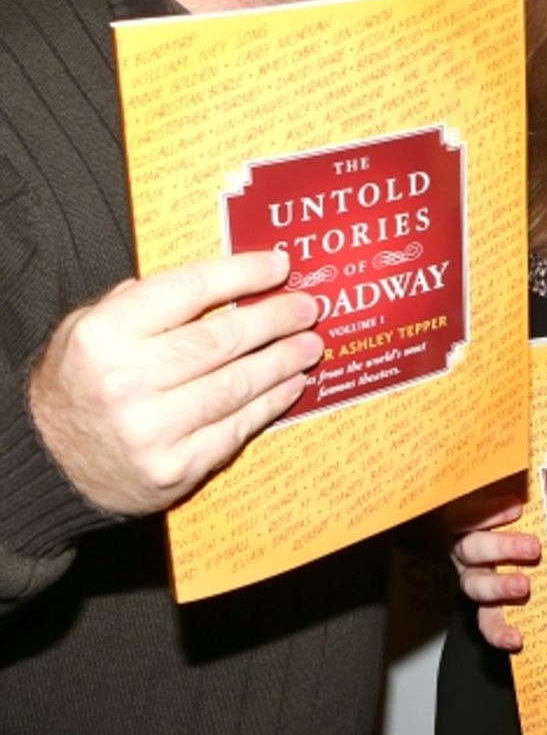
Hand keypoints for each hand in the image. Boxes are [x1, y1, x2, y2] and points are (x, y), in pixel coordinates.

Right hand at [27, 250, 322, 515]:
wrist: (47, 465)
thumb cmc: (80, 383)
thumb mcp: (88, 328)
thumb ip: (143, 301)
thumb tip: (223, 280)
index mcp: (104, 336)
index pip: (189, 291)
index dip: (241, 275)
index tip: (280, 266)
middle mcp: (126, 381)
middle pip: (221, 340)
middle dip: (275, 319)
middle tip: (309, 308)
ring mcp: (152, 429)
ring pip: (237, 384)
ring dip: (283, 361)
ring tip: (311, 344)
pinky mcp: (174, 468)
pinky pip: (236, 427)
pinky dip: (271, 403)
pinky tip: (291, 384)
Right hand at [445, 477, 539, 651]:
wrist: (499, 527)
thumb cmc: (504, 497)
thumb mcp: (504, 480)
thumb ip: (514, 470)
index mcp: (466, 514)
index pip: (467, 512)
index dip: (487, 510)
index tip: (516, 506)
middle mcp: (465, 546)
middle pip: (472, 547)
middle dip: (502, 547)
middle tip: (532, 546)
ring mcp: (474, 574)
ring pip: (475, 585)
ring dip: (499, 588)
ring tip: (523, 587)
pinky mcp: (486, 601)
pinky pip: (485, 620)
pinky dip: (498, 631)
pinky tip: (516, 640)